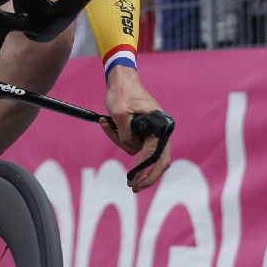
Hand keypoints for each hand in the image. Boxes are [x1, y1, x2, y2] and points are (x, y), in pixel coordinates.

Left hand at [102, 67, 170, 190]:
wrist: (121, 79)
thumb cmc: (121, 92)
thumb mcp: (119, 114)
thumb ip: (126, 134)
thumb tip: (131, 150)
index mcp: (160, 124)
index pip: (155, 154)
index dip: (145, 170)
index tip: (134, 182)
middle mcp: (161, 129)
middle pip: (158, 160)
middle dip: (144, 174)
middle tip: (133, 187)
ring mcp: (153, 131)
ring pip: (139, 151)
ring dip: (120, 142)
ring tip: (106, 124)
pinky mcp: (145, 131)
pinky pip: (133, 142)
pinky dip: (120, 138)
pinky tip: (107, 124)